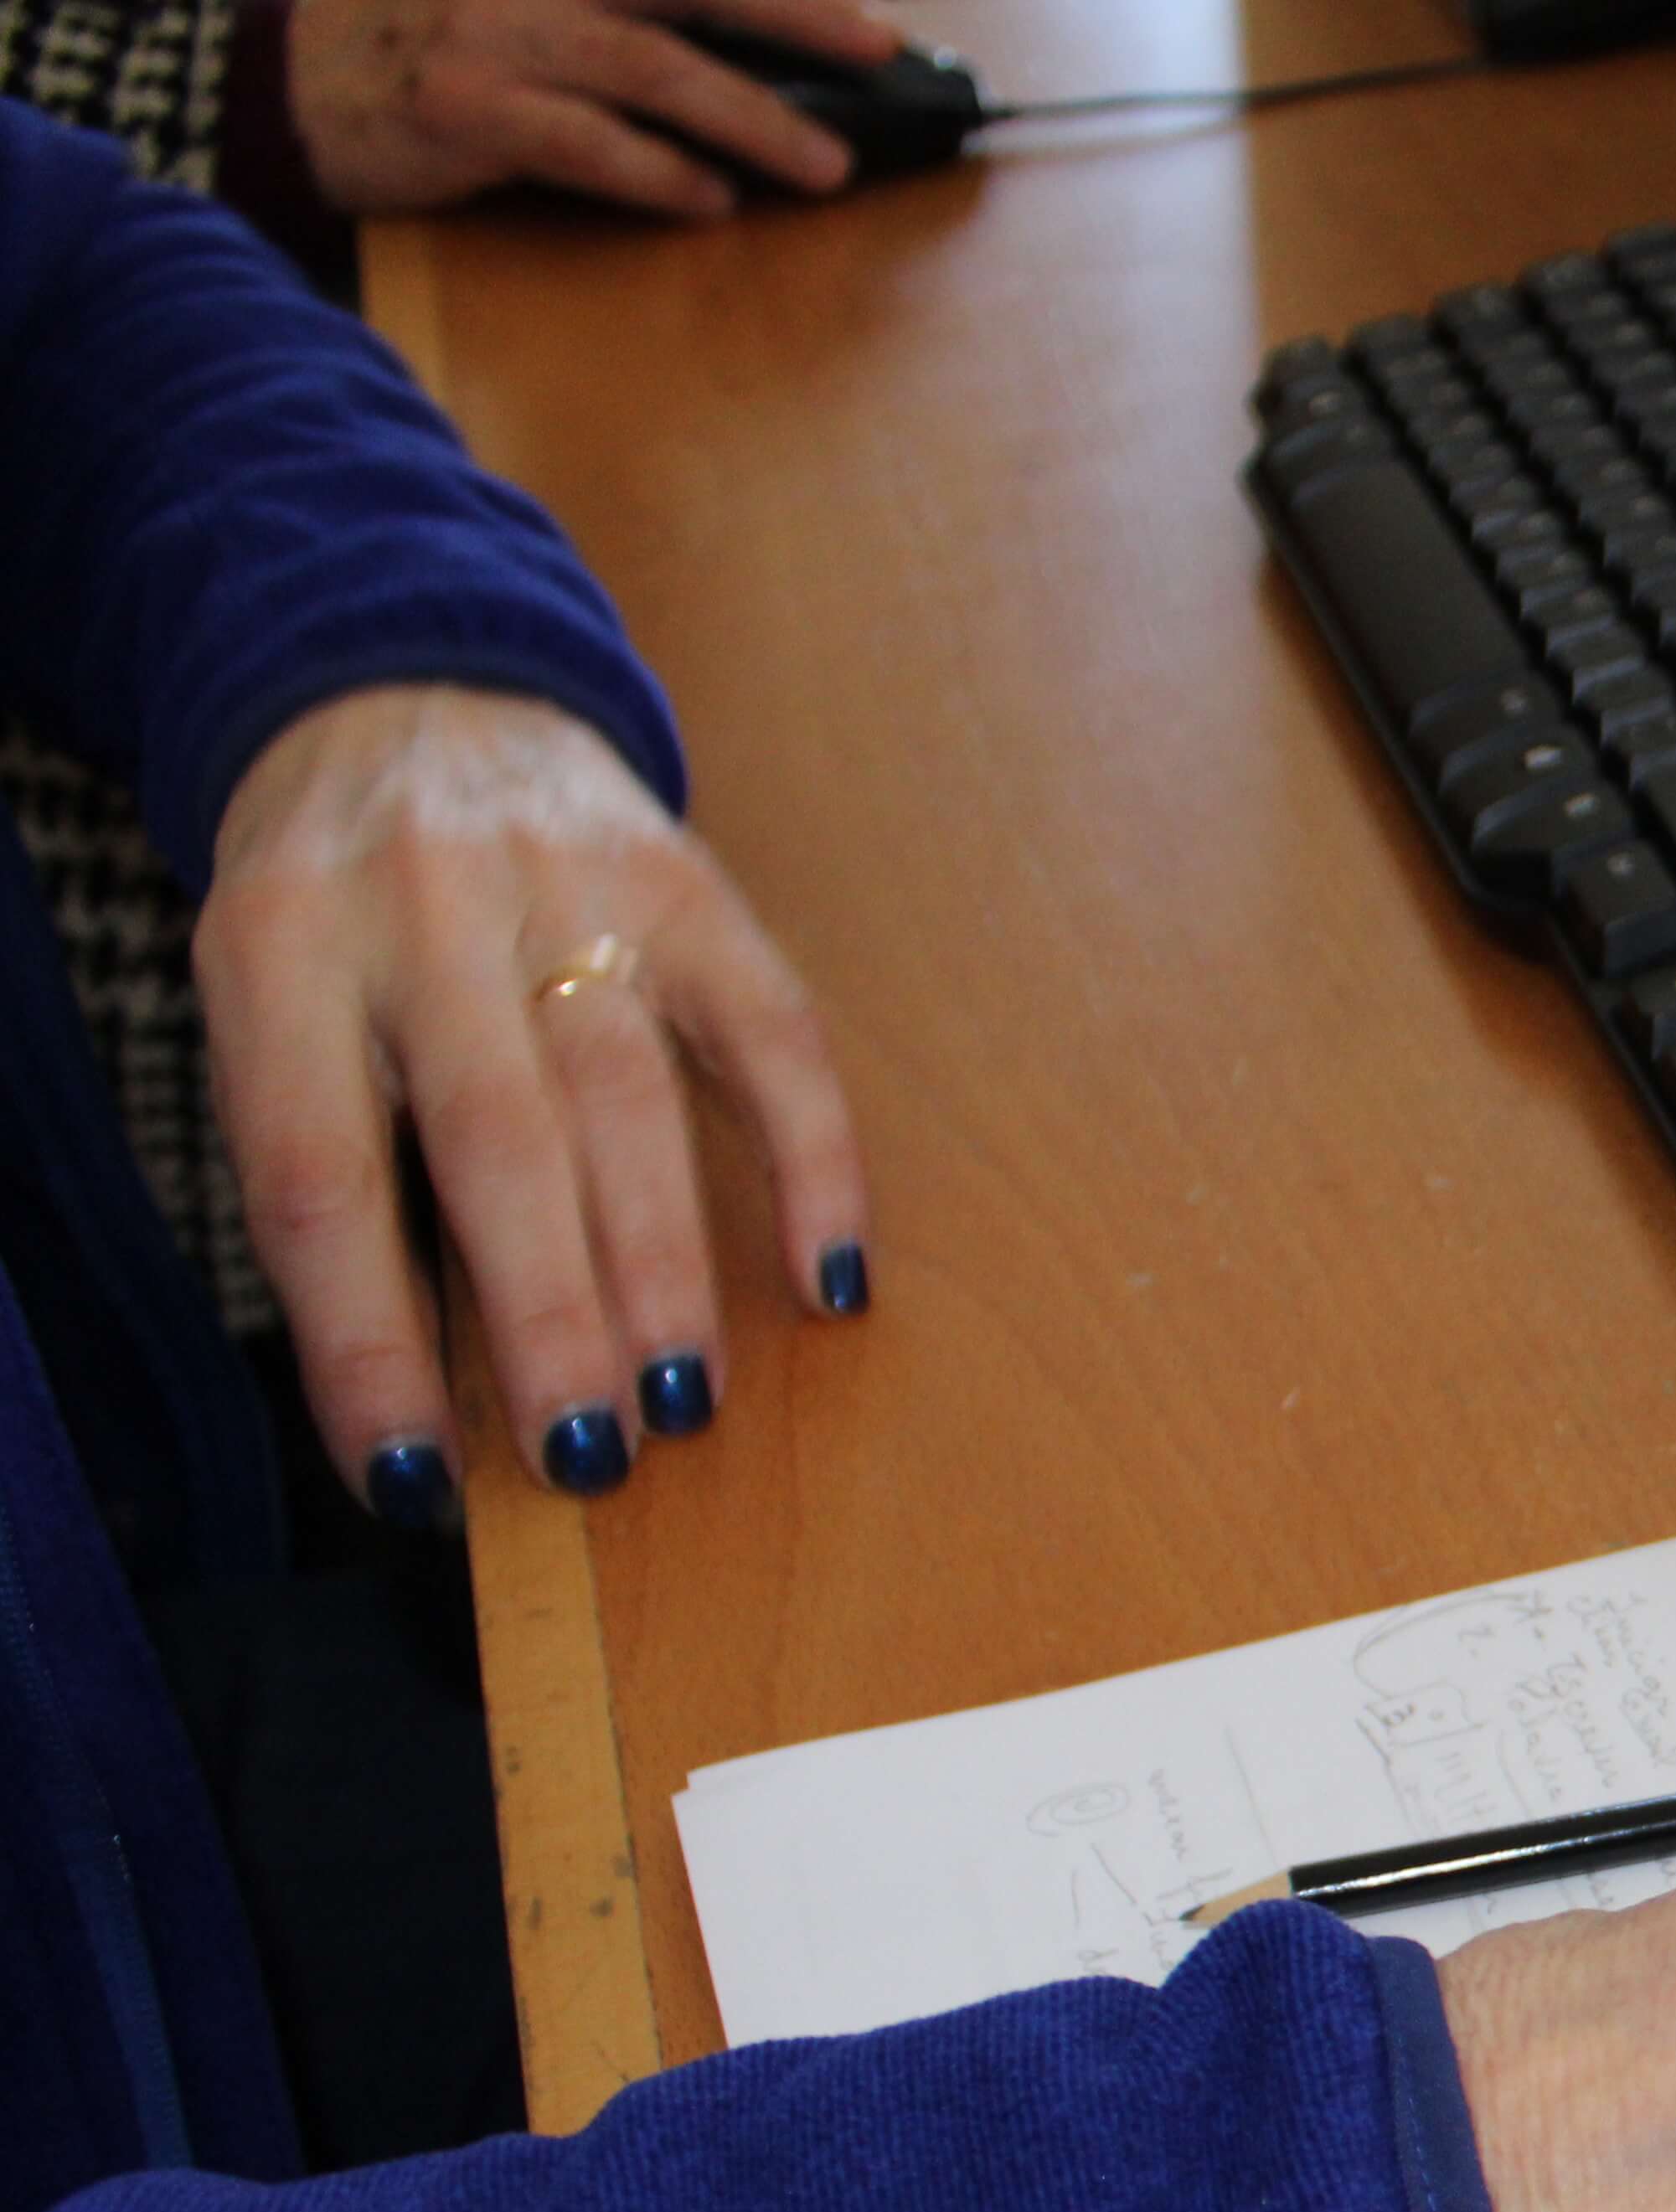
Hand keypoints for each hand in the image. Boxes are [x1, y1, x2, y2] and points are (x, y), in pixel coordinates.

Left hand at [196, 686, 867, 1510]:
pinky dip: (813, 1164)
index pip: (318, 1173)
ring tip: (684, 1400)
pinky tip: (831, 1279)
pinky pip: (772, 1035)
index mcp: (280, 948)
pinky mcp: (690, 886)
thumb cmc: (334, 911)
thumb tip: (418, 1388)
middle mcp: (422, 908)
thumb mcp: (269, 1010)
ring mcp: (568, 886)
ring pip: (628, 1098)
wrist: (407, 695)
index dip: (363, 1341)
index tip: (409, 1477)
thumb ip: (331, 1161)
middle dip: (548, 1313)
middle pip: (494, 1140)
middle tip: (589, 1451)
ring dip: (666, 1266)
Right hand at [288, 0, 906, 217]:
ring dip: (751, 119)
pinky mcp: (463, 108)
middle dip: (794, 12)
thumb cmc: (430, 41)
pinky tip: (712, 198)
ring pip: (651, 69)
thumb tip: (748, 51)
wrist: (288, 84)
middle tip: (878, 46)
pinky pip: (582, 143)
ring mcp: (492, 35)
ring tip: (826, 163)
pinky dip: (657, 172)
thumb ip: (616, 11)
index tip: (863, 9)